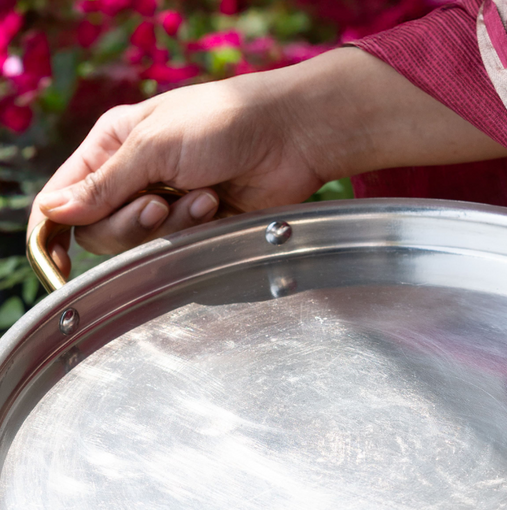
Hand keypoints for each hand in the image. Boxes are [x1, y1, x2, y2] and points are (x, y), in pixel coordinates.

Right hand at [28, 47, 506, 277]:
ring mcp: (179, 202)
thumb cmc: (239, 117)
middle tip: (178, 192)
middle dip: (137, 216)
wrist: (306, 130)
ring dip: (173, 221)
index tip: (79, 228)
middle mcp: (145, 175)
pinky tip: (223, 205)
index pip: (68, 194)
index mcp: (121, 145)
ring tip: (209, 192)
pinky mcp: (213, 224)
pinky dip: (197, 231)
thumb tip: (55, 215)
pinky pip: (185, 249)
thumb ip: (108, 180)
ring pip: (144, 244)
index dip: (69, 216)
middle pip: (104, 226)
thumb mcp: (162, 139)